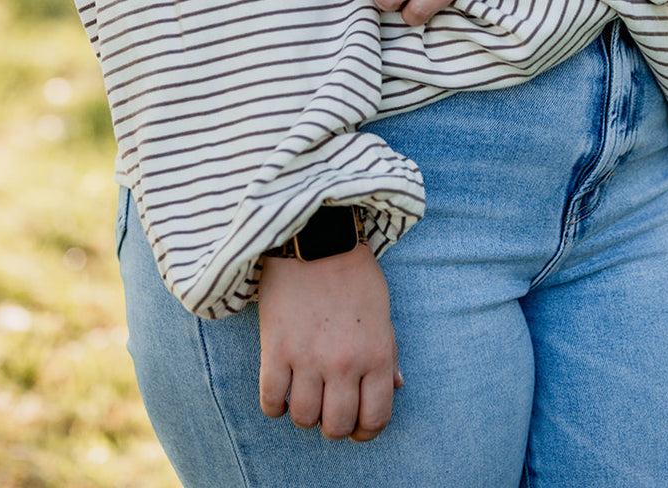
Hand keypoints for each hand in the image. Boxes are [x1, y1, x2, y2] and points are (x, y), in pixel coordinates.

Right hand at [258, 244, 401, 441]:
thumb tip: (396, 387)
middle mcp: (345, 363)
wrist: (316, 237)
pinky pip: (271, 400)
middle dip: (333, 426)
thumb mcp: (381, 312)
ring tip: (303, 394)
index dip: (365, 431)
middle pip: (337, 427)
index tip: (355, 426)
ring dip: (303, 414)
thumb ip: (388, 354)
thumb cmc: (353, 273)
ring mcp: (308, 358)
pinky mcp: (276, 348)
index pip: (375, 418)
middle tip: (327, 411)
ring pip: (303, 419)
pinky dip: (274, 405)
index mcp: (376, 354)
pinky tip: (280, 390)